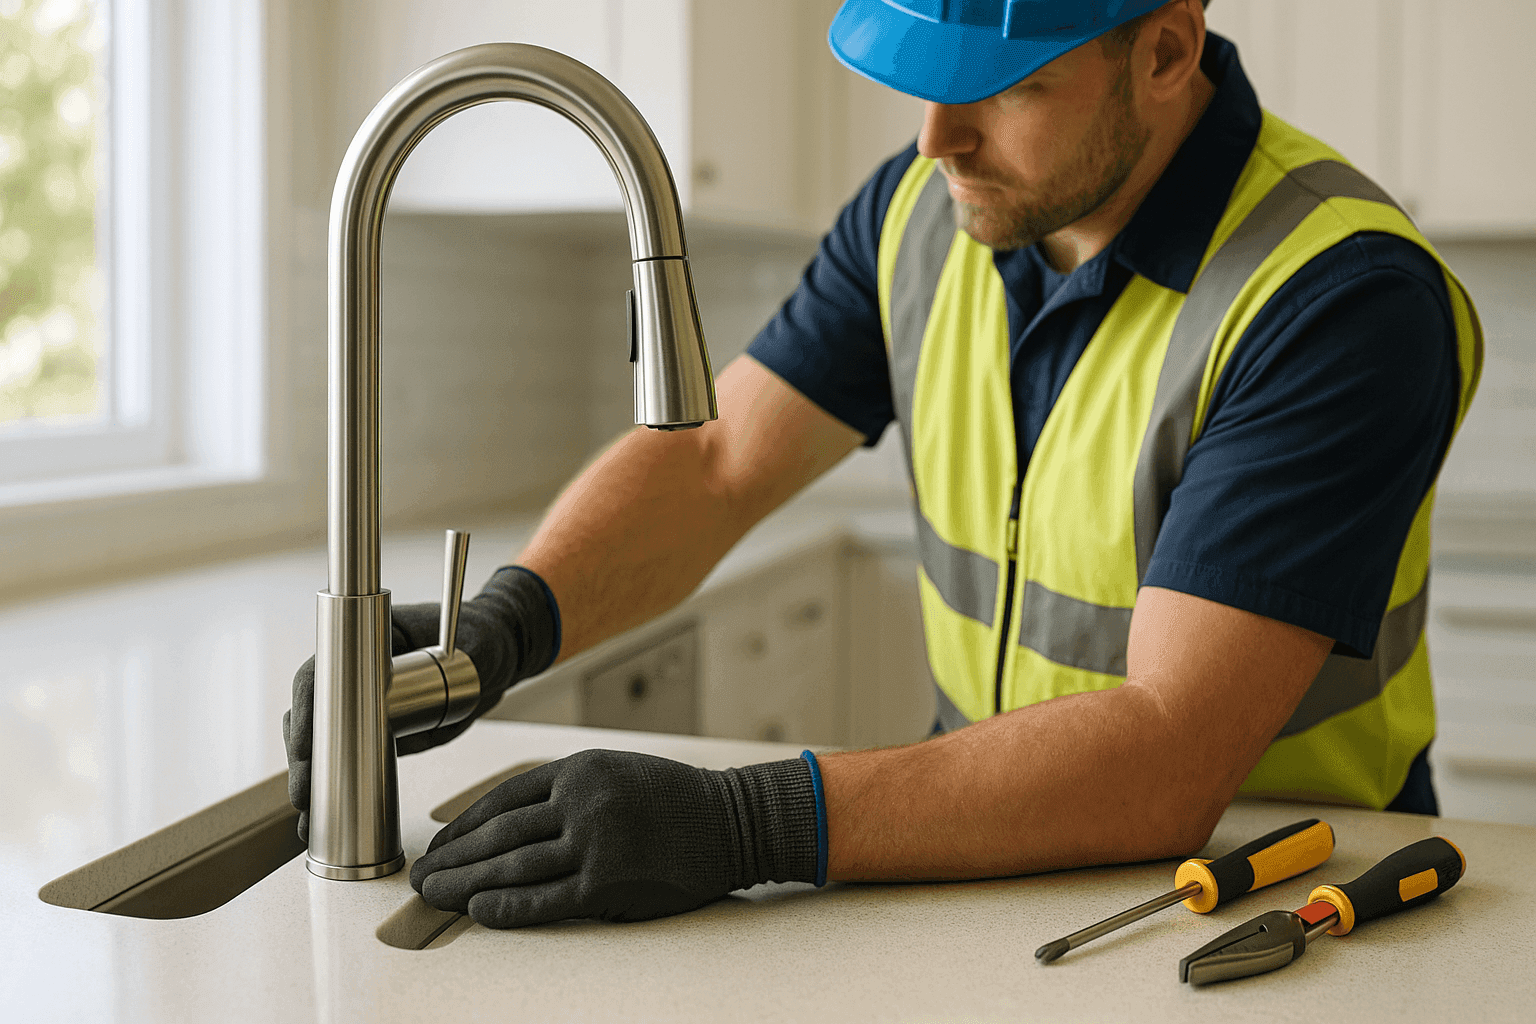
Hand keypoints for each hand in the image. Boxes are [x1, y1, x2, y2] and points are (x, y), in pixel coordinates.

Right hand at [284, 566, 559, 841]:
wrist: (493, 656)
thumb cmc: (479, 639)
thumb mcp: (468, 650)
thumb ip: (449, 669)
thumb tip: (432, 689)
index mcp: (365, 641)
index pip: (319, 675)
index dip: (305, 711)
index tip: (303, 747)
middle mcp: (355, 672)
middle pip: (311, 713)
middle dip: (302, 757)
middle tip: (303, 796)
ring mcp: (361, 701)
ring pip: (320, 739)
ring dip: (310, 777)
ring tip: (308, 816)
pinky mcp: (375, 729)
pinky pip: (346, 754)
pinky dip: (333, 783)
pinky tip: (325, 814)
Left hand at [409, 749, 819, 926]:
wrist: (733, 821)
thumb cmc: (674, 800)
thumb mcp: (615, 773)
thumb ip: (566, 792)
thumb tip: (506, 827)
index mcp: (579, 770)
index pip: (503, 800)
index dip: (464, 826)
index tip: (439, 845)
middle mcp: (582, 802)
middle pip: (499, 834)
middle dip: (453, 858)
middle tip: (421, 876)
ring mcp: (595, 843)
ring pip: (512, 866)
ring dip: (466, 883)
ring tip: (436, 895)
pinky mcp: (608, 884)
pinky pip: (544, 900)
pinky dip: (506, 907)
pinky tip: (479, 910)